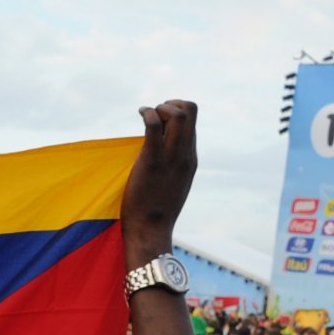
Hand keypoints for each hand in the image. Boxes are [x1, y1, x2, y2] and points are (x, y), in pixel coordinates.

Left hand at [122, 100, 197, 265]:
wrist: (150, 230)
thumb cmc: (156, 213)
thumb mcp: (172, 187)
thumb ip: (172, 170)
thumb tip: (159, 160)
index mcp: (190, 159)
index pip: (193, 124)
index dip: (177, 114)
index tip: (161, 121)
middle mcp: (185, 154)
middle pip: (191, 110)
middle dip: (172, 103)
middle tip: (155, 114)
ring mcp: (171, 156)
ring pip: (178, 113)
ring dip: (161, 107)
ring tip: (147, 115)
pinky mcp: (152, 159)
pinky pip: (154, 124)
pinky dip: (147, 113)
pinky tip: (140, 113)